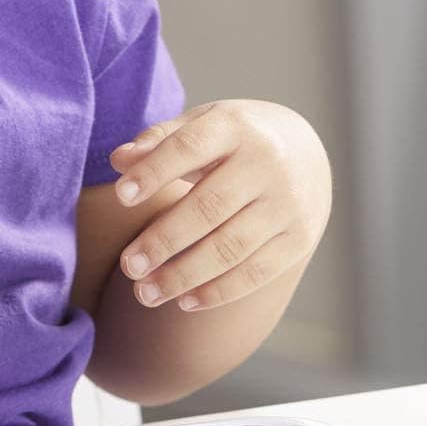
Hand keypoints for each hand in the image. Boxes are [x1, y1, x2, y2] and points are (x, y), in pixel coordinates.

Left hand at [107, 99, 331, 312]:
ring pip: (231, 247)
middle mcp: (267, 164)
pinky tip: (183, 301)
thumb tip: (119, 161)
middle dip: (164, 240)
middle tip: (128, 266)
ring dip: (184, 275)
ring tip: (145, 293)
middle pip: (209, 207)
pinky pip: (257, 271)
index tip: (120, 197)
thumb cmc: (232, 139)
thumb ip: (158, 141)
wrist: (307, 151)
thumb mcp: (200, 124)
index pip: (189, 147)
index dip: (154, 172)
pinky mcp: (300, 237)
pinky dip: (219, 291)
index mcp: (234, 127)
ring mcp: (288, 203)